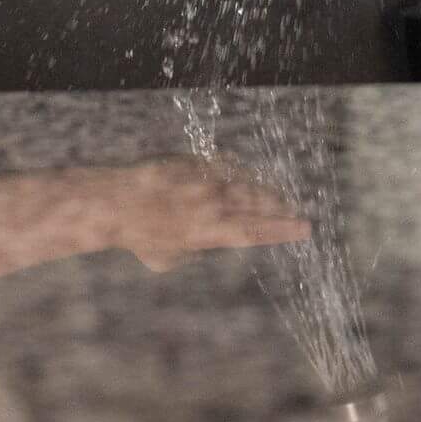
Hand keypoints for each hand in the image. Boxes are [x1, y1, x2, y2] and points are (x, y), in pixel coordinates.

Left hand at [83, 156, 309, 271]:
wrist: (116, 202)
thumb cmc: (138, 237)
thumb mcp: (167, 259)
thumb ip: (191, 252)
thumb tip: (198, 248)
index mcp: (212, 233)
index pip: (258, 231)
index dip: (284, 230)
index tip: (304, 227)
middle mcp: (213, 206)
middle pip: (257, 204)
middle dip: (278, 207)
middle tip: (292, 210)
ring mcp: (204, 181)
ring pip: (243, 183)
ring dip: (261, 189)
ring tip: (274, 194)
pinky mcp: (192, 162)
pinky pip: (223, 164)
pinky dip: (236, 170)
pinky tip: (242, 172)